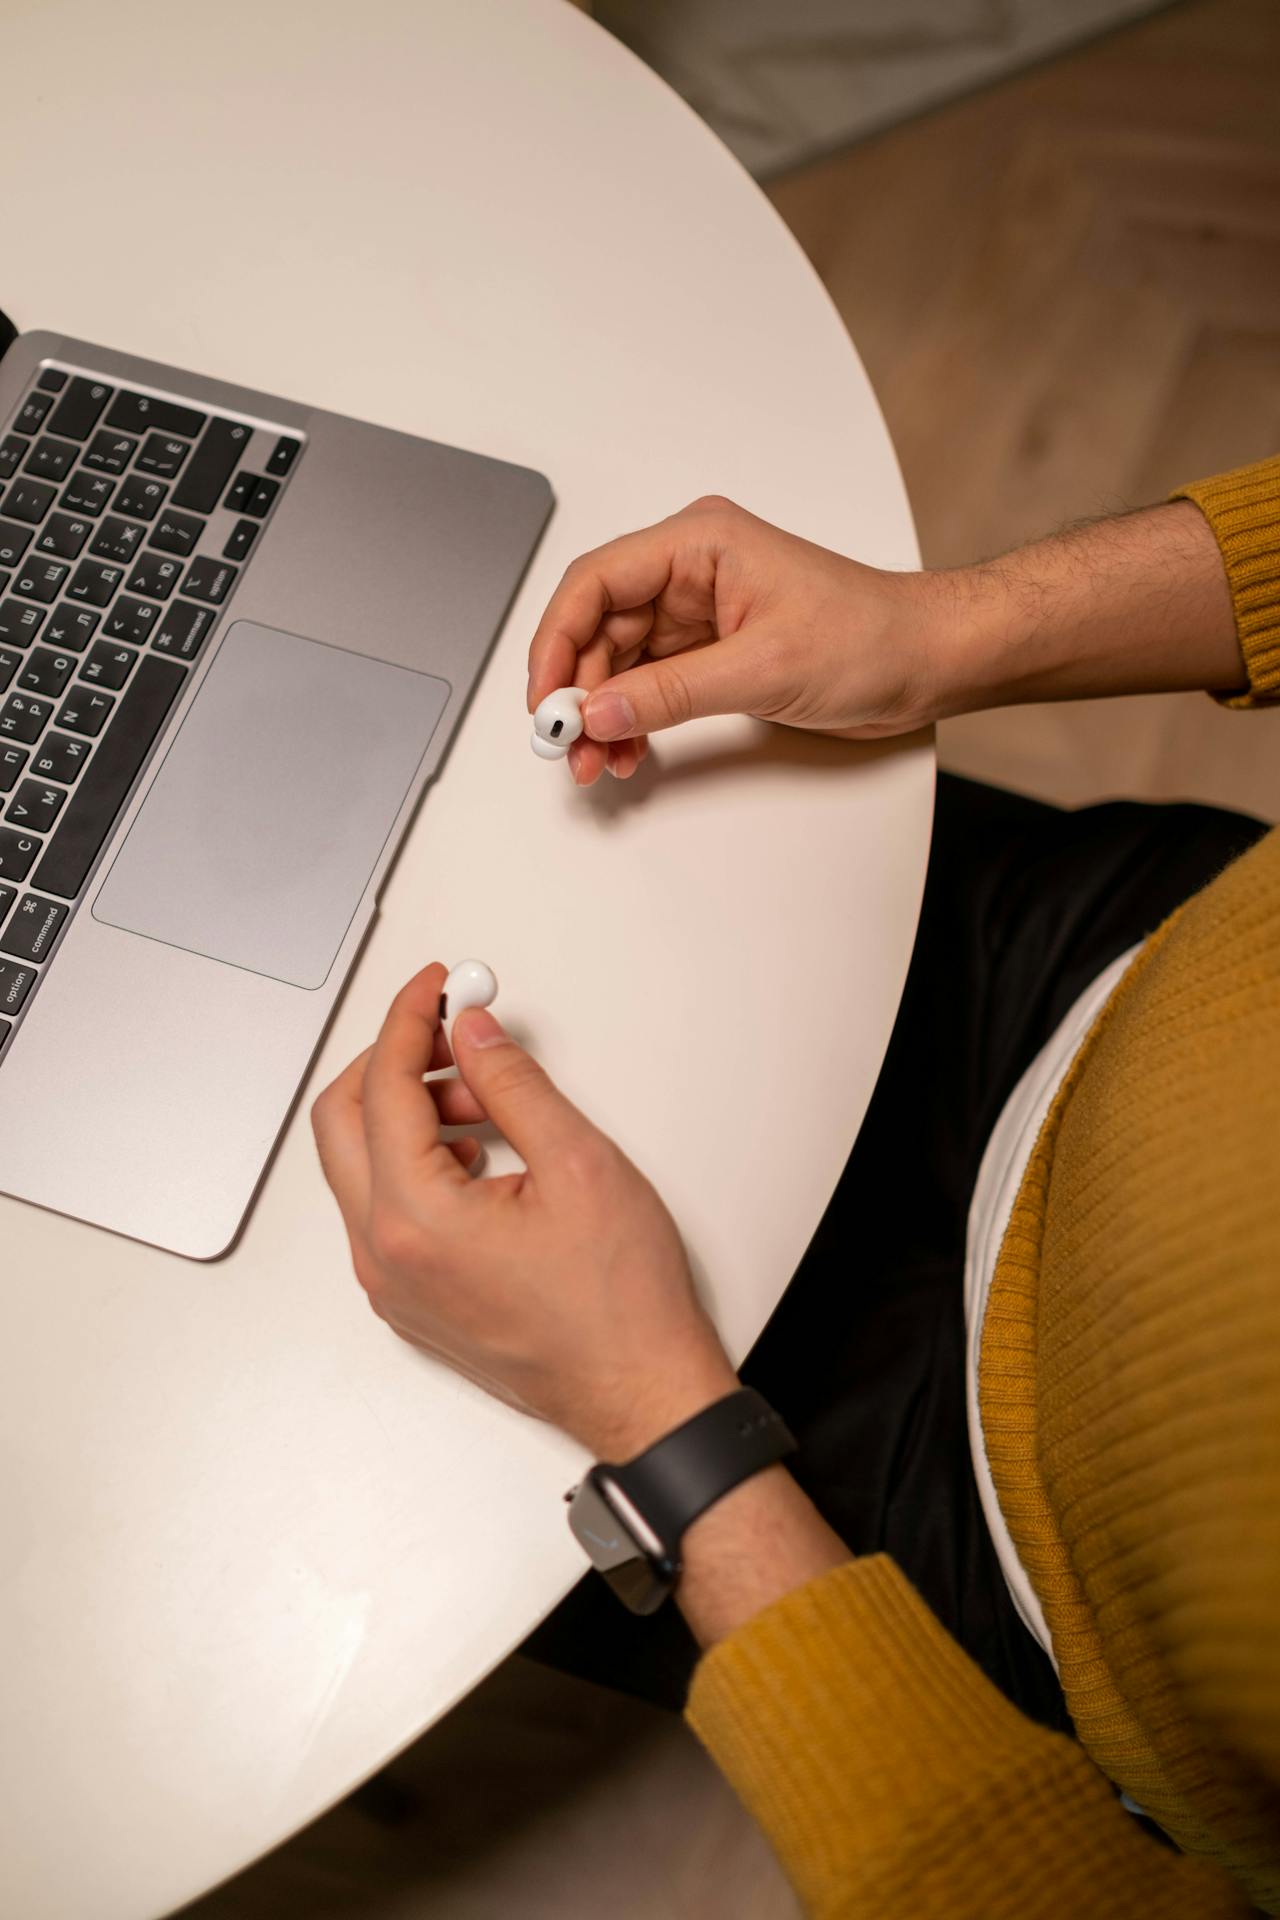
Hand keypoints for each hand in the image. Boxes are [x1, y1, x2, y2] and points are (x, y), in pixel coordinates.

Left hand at [311, 962, 737, 1460]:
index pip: (382, 1088)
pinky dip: (417, 1164)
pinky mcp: (410, 1300)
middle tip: (454, 1037)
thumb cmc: (620, 1306)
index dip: (409, 1021)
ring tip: (491, 1107)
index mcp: (415, 1220)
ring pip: (362, 1167)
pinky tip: (482, 1157)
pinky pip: (385, 1210)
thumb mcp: (579, 1164)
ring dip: (411, 1116)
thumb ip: (514, 1084)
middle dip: (394, 1063)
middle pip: (341, 1122)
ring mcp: (391, 1285)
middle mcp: (384, 1256)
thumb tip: (474, 1034)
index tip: (435, 987)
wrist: (639, 1392)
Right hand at [527, 495, 941, 785]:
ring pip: (618, 661)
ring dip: (602, 712)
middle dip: (576, 689)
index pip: (596, 582)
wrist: (925, 661)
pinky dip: (632, 718)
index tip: (545, 697)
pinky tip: (629, 749)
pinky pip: (648, 682)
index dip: (557, 640)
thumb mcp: (763, 668)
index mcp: (700, 542)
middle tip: (568, 744)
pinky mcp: (711, 650)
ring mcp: (699, 611)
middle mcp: (692, 570)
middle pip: (598, 626)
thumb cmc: (870, 636)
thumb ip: (672, 692)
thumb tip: (600, 710)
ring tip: (599, 759)